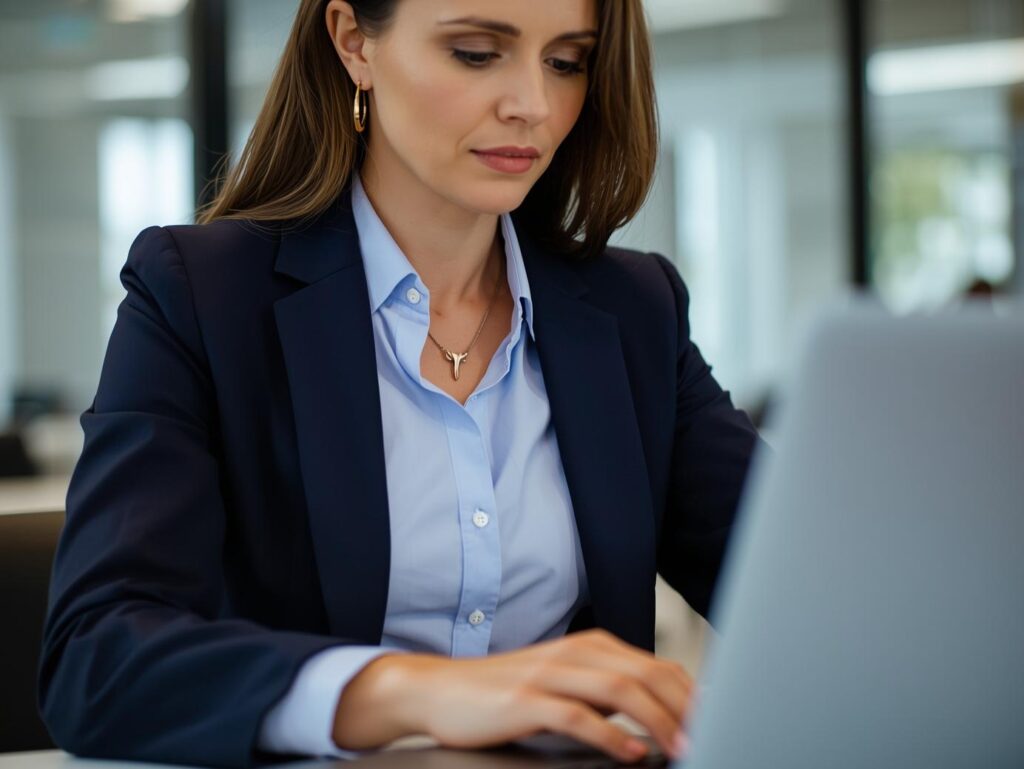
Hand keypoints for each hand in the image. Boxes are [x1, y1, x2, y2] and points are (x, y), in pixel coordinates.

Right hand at [332, 629, 692, 762]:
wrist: (440, 689)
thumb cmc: (505, 694)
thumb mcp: (564, 684)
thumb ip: (607, 694)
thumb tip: (661, 721)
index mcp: (592, 647)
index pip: (658, 667)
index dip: (694, 696)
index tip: (723, 723)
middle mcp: (576, 653)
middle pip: (648, 675)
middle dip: (688, 709)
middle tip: (714, 739)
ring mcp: (550, 673)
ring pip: (621, 691)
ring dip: (659, 722)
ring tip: (684, 749)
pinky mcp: (526, 699)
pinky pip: (578, 715)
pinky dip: (612, 736)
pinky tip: (632, 754)